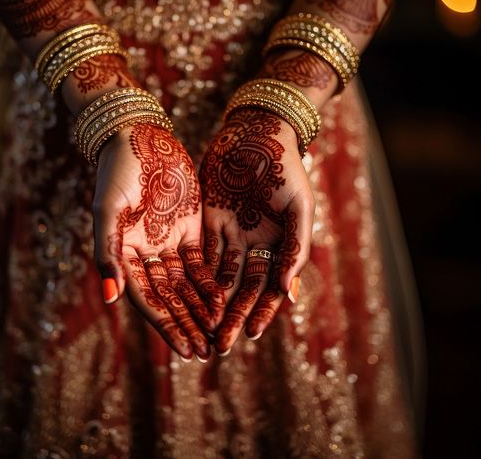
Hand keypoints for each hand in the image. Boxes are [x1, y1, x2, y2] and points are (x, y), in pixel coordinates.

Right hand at [92, 122, 216, 360]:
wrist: (137, 136)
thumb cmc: (116, 172)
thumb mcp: (108, 212)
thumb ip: (107, 254)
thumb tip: (111, 298)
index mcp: (123, 254)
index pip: (147, 299)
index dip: (166, 326)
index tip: (184, 350)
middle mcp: (145, 254)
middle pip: (169, 298)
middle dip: (187, 325)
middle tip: (206, 352)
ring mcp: (168, 241)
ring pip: (187, 285)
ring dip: (200, 311)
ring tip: (218, 335)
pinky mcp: (189, 228)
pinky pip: (201, 263)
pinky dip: (211, 283)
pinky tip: (225, 302)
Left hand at [198, 107, 313, 354]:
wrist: (257, 132)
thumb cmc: (286, 167)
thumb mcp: (299, 208)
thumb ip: (296, 250)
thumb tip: (289, 294)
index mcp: (280, 246)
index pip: (268, 290)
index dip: (259, 313)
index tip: (248, 336)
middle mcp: (254, 246)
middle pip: (240, 290)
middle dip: (229, 318)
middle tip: (217, 348)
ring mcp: (230, 234)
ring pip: (217, 277)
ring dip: (208, 304)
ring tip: (197, 330)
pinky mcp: (208, 220)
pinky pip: (199, 252)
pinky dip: (192, 275)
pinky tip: (181, 296)